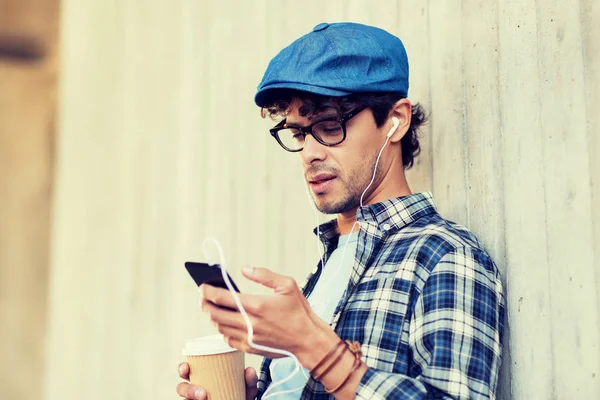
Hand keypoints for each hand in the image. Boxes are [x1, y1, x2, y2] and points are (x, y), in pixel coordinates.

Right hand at [176, 362, 257, 399]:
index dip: (183, 368)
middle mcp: (196, 389)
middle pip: (182, 388)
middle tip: (203, 394)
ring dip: (192, 398)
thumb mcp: (246, 388)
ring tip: (204, 399)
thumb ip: (249, 381)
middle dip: (188, 389)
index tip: (186, 368)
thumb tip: (249, 370)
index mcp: (203, 377)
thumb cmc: (240, 394)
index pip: (187, 371)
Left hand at [200, 267, 334, 368]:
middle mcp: (250, 322)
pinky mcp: (250, 348)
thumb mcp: (287, 285)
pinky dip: (223, 330)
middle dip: (205, 304)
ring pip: (220, 327)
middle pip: (216, 313)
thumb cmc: (299, 312)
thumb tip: (244, 269)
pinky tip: (226, 323)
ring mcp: (248, 337)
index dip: (208, 291)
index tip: (202, 286)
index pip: (223, 297)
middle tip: (203, 298)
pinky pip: (228, 339)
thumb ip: (264, 275)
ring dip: (213, 317)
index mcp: (257, 305)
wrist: (308, 340)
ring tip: (212, 309)